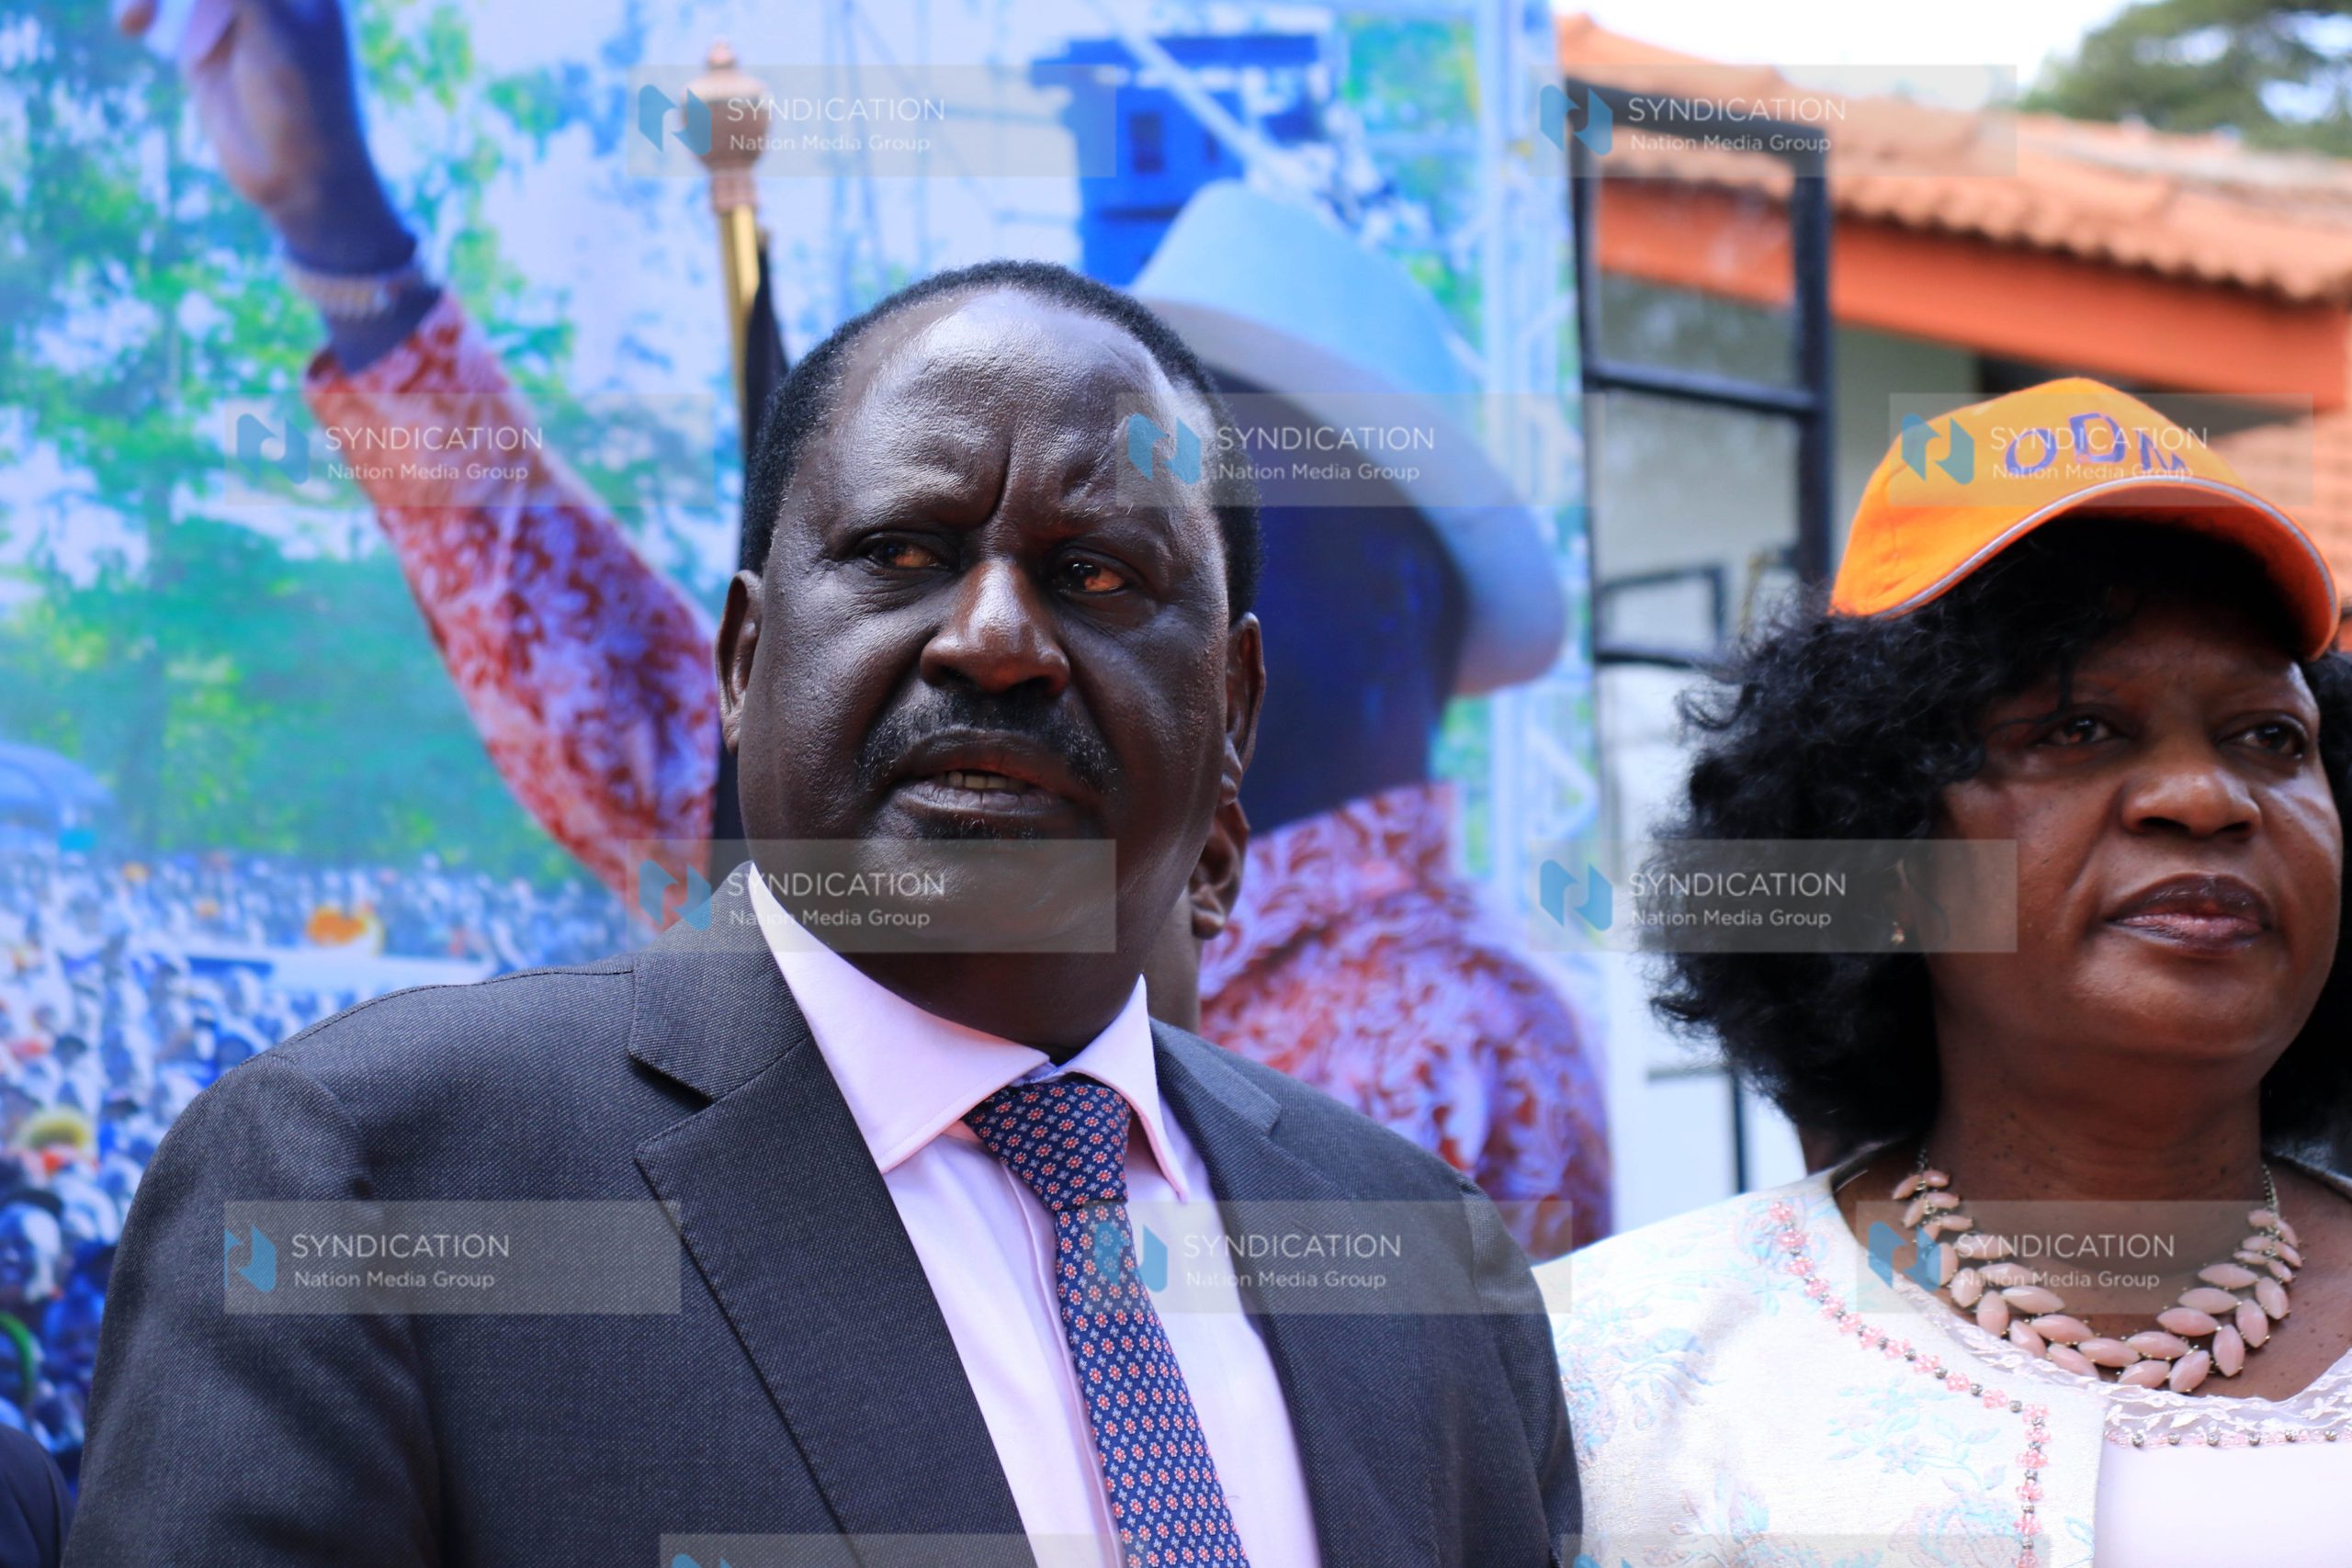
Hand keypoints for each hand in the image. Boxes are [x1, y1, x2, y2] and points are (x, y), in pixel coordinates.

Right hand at [115, 0, 412, 271]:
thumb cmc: (305, 107)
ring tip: (139, 17)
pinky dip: (139, 5)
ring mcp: (232, 9)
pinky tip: (135, 25)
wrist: (302, 181)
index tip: (211, 18)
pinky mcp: (201, 39)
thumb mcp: (272, 31)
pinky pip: (159, 4)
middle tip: (154, 9)